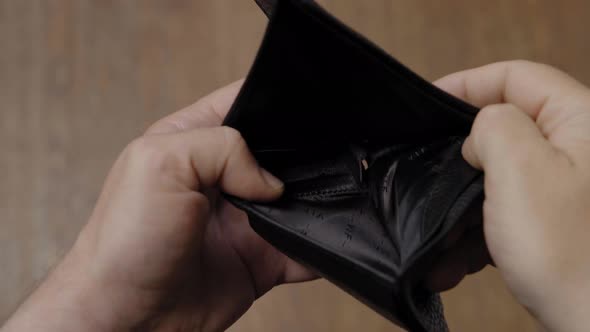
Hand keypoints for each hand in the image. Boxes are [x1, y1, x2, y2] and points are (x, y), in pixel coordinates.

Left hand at [2, 80, 313, 331]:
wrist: (127, 319)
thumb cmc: (123, 243)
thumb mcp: (159, 166)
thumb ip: (220, 149)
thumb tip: (270, 179)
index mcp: (194, 142)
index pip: (242, 103)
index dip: (275, 101)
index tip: (307, 105)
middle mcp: (222, 178)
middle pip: (278, 151)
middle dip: (305, 151)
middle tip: (332, 153)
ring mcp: (243, 219)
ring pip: (296, 198)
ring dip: (318, 198)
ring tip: (340, 192)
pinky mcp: (259, 259)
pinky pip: (301, 248)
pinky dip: (319, 245)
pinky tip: (333, 238)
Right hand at [428, 60, 589, 331]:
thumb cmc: (568, 250)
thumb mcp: (520, 170)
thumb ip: (494, 126)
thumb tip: (477, 132)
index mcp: (581, 120)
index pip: (518, 76)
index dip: (470, 82)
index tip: (431, 100)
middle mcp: (580, 146)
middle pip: (510, 119)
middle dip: (467, 139)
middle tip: (434, 153)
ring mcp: (567, 183)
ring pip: (504, 163)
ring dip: (469, 185)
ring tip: (443, 208)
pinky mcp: (556, 214)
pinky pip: (508, 198)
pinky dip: (481, 215)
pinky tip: (462, 243)